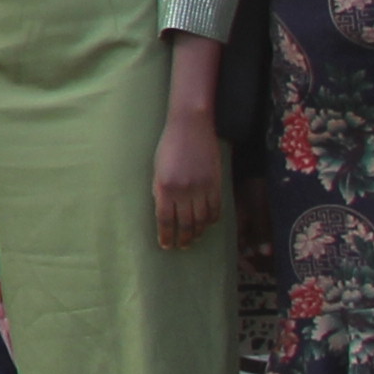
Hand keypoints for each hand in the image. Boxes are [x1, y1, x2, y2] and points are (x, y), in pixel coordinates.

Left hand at [149, 102, 227, 251]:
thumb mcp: (157, 170)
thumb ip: (160, 191)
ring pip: (202, 220)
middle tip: (182, 246)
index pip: (166, 220)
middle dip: (184, 238)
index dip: (166, 236)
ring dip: (198, 232)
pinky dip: (212, 220)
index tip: (166, 245)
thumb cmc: (169, 146)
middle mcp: (184, 190)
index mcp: (165, 187)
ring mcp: (202, 187)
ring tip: (194, 239)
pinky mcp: (216, 183)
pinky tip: (207, 224)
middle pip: (185, 224)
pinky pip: (216, 209)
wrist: (190, 127)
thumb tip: (164, 213)